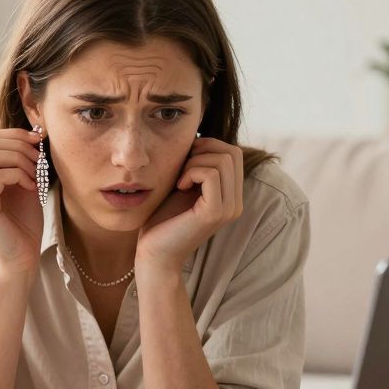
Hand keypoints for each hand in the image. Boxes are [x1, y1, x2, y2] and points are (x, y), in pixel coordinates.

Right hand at [0, 128, 43, 279]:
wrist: (22, 256)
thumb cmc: (24, 221)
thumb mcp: (23, 181)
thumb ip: (22, 158)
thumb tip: (36, 130)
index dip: (15, 134)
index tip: (38, 142)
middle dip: (19, 145)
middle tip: (39, 161)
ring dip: (20, 160)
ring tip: (35, 176)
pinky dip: (19, 176)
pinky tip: (31, 188)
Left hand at [136, 138, 244, 276]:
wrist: (153, 253)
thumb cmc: (162, 220)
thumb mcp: (183, 186)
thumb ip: (196, 165)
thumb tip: (198, 135)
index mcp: (231, 196)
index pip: (233, 153)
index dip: (208, 145)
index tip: (185, 158)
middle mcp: (235, 203)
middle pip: (232, 152)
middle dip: (203, 149)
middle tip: (182, 166)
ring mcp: (228, 209)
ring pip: (223, 161)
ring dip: (195, 162)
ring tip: (180, 179)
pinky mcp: (215, 213)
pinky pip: (212, 175)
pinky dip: (192, 172)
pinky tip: (179, 186)